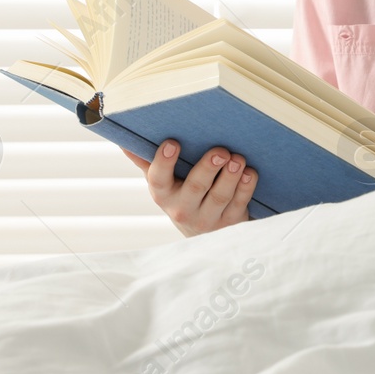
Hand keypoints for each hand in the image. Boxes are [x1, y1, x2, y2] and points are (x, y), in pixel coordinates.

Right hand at [121, 140, 256, 236]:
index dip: (164, 162)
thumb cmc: (180, 196)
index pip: (158, 179)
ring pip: (220, 196)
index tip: (172, 143)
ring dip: (230, 176)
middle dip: (208, 168)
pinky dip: (246, 187)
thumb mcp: (162, 183)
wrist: (201, 233)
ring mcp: (209, 218)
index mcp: (164, 194)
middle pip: (195, 187)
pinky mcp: (231, 222)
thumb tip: (124, 140)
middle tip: (220, 151)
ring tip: (237, 158)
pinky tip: (250, 172)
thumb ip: (147, 161)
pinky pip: (240, 204)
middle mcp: (184, 209)